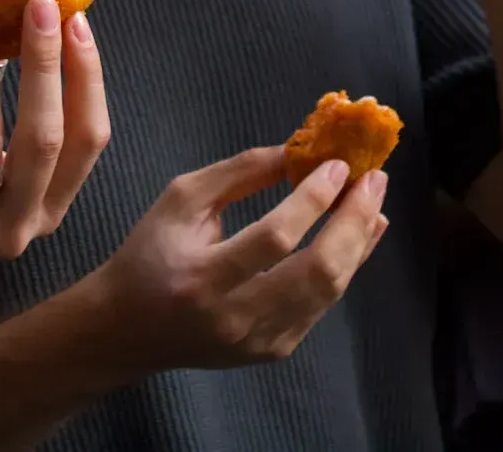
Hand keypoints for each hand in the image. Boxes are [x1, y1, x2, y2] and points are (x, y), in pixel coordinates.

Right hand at [82, 147, 389, 373]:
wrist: (127, 331)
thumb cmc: (150, 253)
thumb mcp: (181, 200)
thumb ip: (238, 173)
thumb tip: (297, 151)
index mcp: (201, 277)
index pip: (273, 239)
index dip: (312, 200)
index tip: (337, 164)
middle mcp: (234, 317)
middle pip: (315, 273)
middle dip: (353, 221)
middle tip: (373, 179)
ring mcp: (258, 341)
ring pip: (328, 293)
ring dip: (359, 243)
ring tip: (374, 203)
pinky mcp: (272, 351)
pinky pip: (321, 307)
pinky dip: (345, 267)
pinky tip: (357, 237)